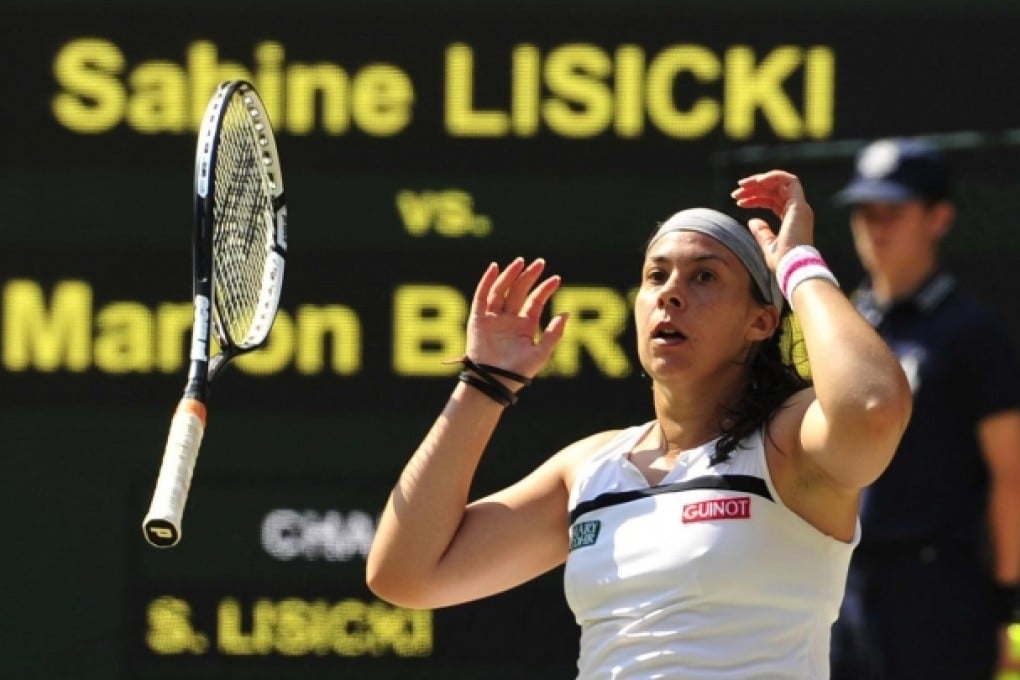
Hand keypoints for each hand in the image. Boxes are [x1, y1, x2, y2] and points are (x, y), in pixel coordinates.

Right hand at [464, 257, 567, 379]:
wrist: (494, 381)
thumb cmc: (518, 371)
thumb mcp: (541, 353)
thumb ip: (553, 334)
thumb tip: (566, 313)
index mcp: (525, 326)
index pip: (535, 301)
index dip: (545, 289)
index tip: (556, 279)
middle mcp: (509, 319)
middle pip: (519, 292)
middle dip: (528, 277)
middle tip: (540, 262)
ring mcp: (493, 318)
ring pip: (501, 291)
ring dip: (510, 276)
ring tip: (520, 262)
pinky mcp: (478, 320)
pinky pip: (481, 297)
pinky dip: (487, 282)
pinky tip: (495, 268)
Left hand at [730, 169, 815, 271]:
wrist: (793, 266)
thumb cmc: (782, 262)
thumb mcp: (767, 245)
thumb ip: (761, 232)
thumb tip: (752, 221)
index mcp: (791, 219)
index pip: (773, 201)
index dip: (755, 198)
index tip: (738, 202)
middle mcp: (797, 210)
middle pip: (774, 190)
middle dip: (753, 188)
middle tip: (735, 193)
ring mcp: (800, 207)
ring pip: (780, 183)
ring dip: (760, 181)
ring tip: (741, 186)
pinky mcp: (799, 205)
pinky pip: (790, 181)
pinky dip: (773, 177)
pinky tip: (757, 182)